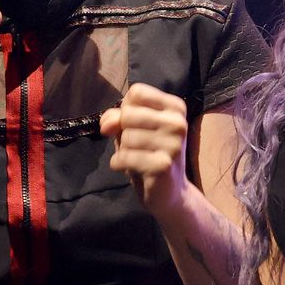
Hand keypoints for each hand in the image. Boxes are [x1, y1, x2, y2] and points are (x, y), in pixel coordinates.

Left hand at [100, 83, 192, 218]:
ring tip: (136, 158)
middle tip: (135, 146)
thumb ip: (117, 117)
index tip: (131, 125)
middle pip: (129, 114)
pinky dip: (119, 163)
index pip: (137, 92)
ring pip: (126, 136)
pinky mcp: (163, 165)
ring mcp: (173, 144)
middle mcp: (178, 122)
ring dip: (123, 150)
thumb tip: (106, 125)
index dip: (125, 109)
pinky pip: (125, 156)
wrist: (170, 192)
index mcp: (175, 107)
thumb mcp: (132, 129)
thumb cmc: (150, 154)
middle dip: (122, 132)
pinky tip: (129, 168)